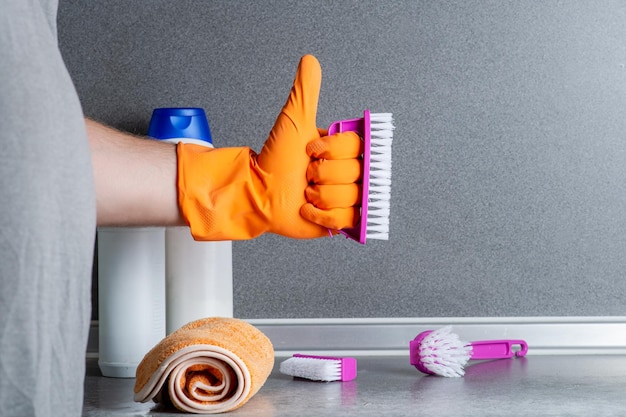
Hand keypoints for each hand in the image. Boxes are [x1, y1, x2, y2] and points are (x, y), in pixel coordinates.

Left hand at [177, 55, 360, 239]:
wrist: (258, 192)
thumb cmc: (274, 159)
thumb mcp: (294, 120)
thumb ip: (305, 91)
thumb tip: (309, 61)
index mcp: (343, 151)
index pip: (357, 147)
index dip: (332, 151)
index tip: (311, 151)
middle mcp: (347, 174)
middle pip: (355, 173)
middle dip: (323, 174)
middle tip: (306, 173)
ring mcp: (344, 198)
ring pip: (351, 197)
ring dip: (320, 196)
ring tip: (305, 192)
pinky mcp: (337, 222)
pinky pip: (346, 220)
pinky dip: (322, 215)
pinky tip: (307, 208)